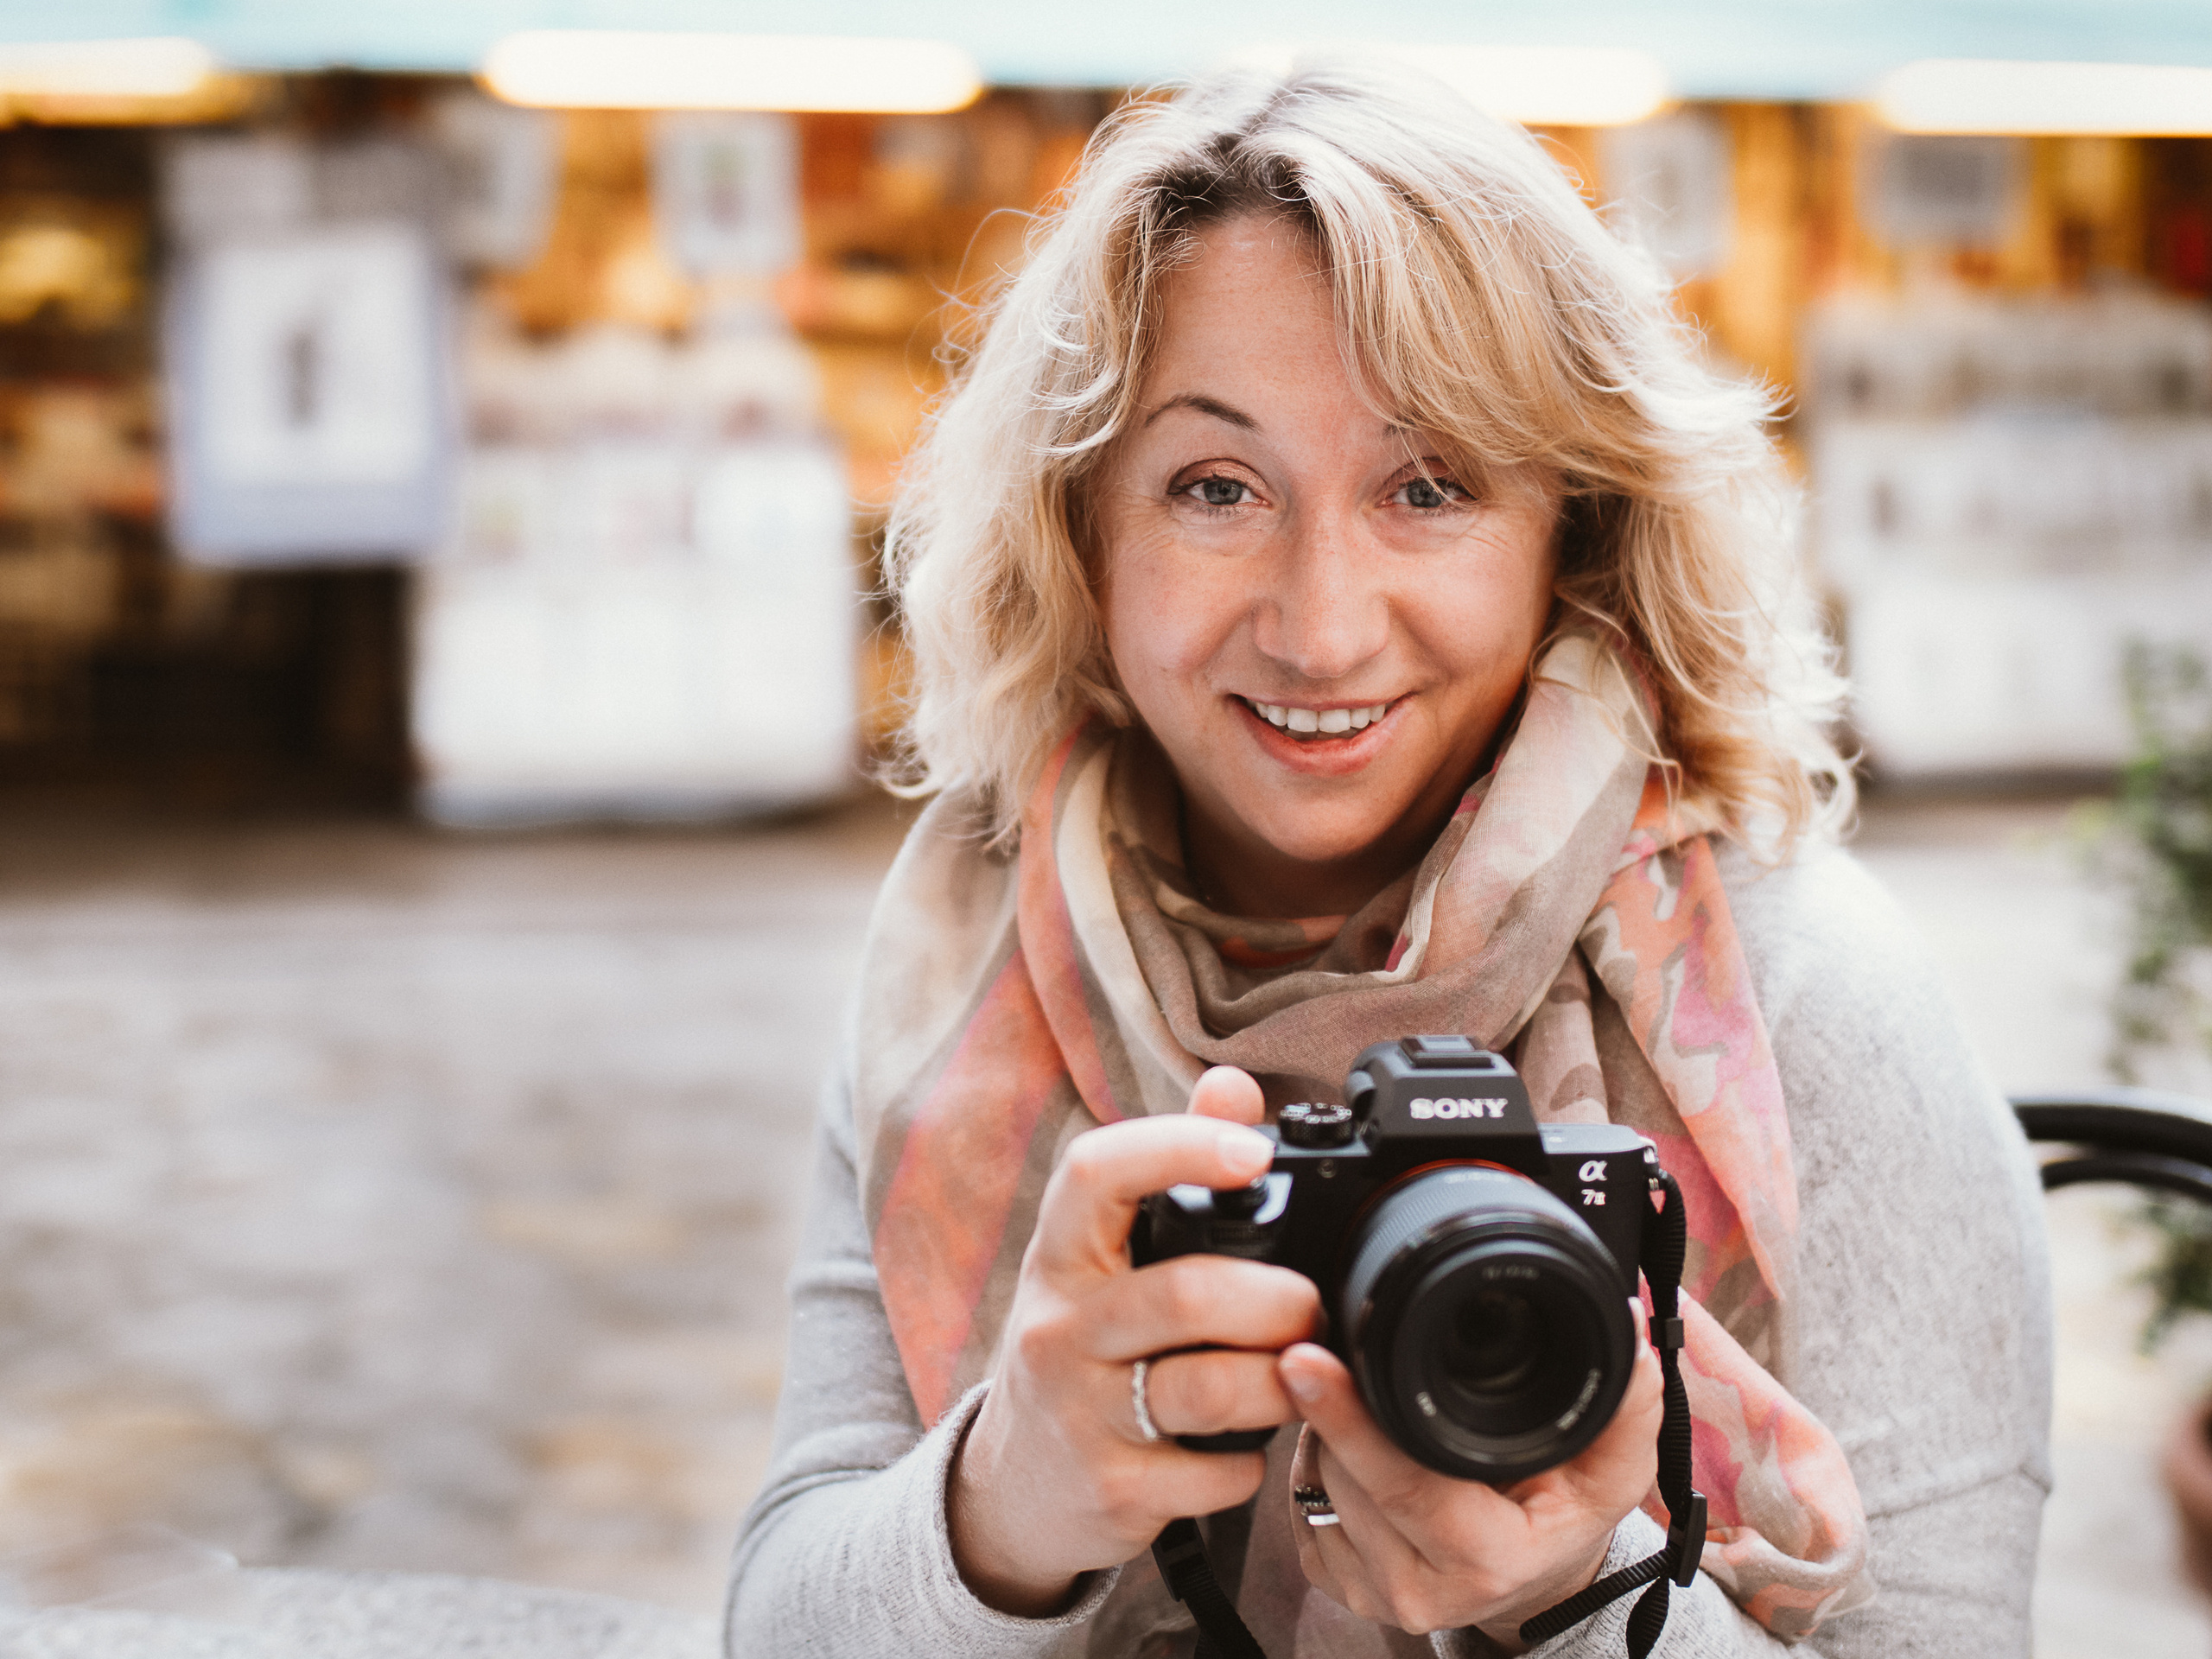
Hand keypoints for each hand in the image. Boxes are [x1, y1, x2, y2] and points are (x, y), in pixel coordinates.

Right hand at [948, 1067, 1321, 1615]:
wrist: (1013, 1489)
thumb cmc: (1081, 1348)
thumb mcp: (1102, 1261)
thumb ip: (1169, 1169)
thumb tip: (1231, 1085)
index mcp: (1061, 1253)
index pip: (1095, 1173)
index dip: (1178, 1149)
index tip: (1253, 1150)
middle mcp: (1058, 1327)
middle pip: (1186, 1294)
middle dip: (1277, 1299)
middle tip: (1309, 1307)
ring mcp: (1080, 1412)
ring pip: (1211, 1388)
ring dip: (1282, 1382)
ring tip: (1299, 1373)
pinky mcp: (1111, 1490)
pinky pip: (1216, 1473)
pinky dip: (1252, 1463)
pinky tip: (1248, 1446)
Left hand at [1280, 1312, 1661, 1650]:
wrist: (1534, 1581)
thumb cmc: (1567, 1514)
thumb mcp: (1614, 1469)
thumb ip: (1625, 1401)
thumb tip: (1625, 1321)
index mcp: (1490, 1560)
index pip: (1405, 1486)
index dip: (1353, 1422)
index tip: (1307, 1361)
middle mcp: (1423, 1589)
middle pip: (1346, 1475)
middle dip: (1336, 1410)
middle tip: (1327, 1351)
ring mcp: (1373, 1594)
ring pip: (1317, 1482)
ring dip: (1328, 1431)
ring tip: (1373, 1406)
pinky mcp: (1336, 1585)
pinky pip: (1301, 1501)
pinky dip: (1320, 1459)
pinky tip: (1359, 1446)